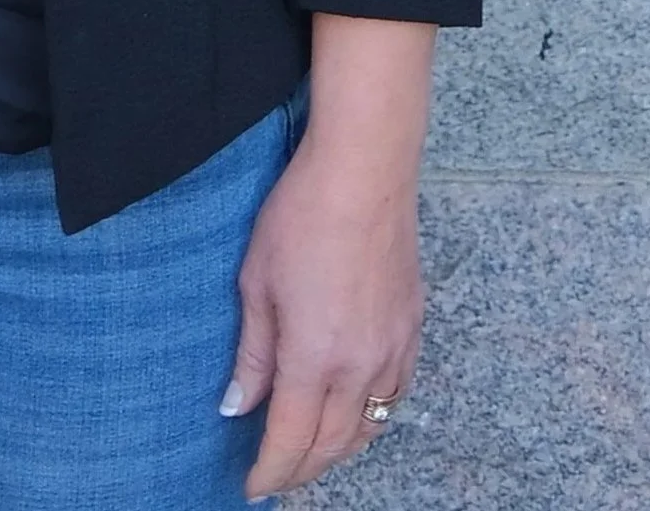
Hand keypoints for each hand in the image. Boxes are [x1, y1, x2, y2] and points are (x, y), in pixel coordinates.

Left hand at [221, 136, 421, 497]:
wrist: (364, 170)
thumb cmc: (301, 215)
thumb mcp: (256, 282)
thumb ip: (252, 353)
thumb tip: (236, 406)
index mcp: (315, 358)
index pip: (292, 440)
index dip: (270, 472)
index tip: (252, 488)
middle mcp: (360, 366)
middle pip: (333, 445)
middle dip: (302, 468)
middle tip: (276, 474)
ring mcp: (393, 350)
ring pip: (369, 427)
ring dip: (338, 449)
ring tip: (309, 452)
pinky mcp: (412, 329)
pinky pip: (395, 395)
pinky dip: (371, 417)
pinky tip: (354, 412)